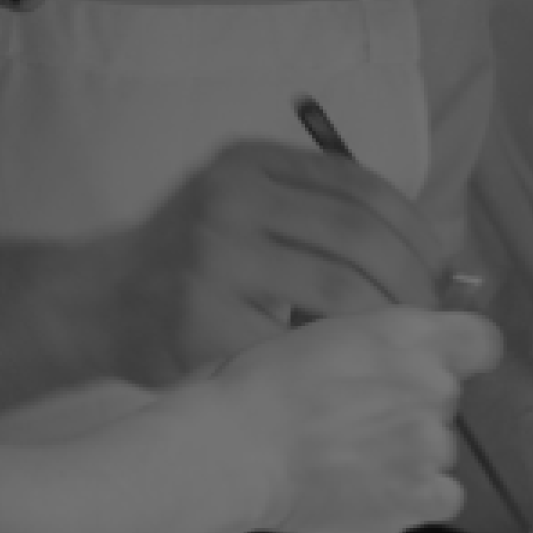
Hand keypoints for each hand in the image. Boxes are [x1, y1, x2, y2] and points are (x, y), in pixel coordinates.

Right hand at [106, 142, 451, 387]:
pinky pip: (294, 341)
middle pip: (360, 236)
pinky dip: (331, 358)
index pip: (362, 186)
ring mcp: (211, 257)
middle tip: (431, 319)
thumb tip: (430, 259)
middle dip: (412, 281)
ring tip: (399, 346)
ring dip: (384, 322)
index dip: (415, 231)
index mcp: (250, 162)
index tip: (440, 269)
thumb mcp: (244, 208)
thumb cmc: (189, 262)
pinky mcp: (199, 319)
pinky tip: (344, 370)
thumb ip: (318, 216)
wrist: (92, 303)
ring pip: (338, 288)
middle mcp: (230, 198)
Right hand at [205, 308, 496, 532]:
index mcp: (409, 333)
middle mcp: (432, 384)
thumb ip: (381, 347)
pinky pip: (444, 497)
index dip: (460, 356)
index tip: (436, 367)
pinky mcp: (418, 495)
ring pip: (439, 449)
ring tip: (350, 465)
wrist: (235, 448)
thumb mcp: (327, 335)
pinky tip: (376, 496)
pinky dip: (416, 500)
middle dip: (410, 409)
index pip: (480, 341)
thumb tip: (397, 367)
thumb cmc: (258, 387)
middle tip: (355, 423)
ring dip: (408, 457)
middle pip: (445, 399)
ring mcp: (430, 443)